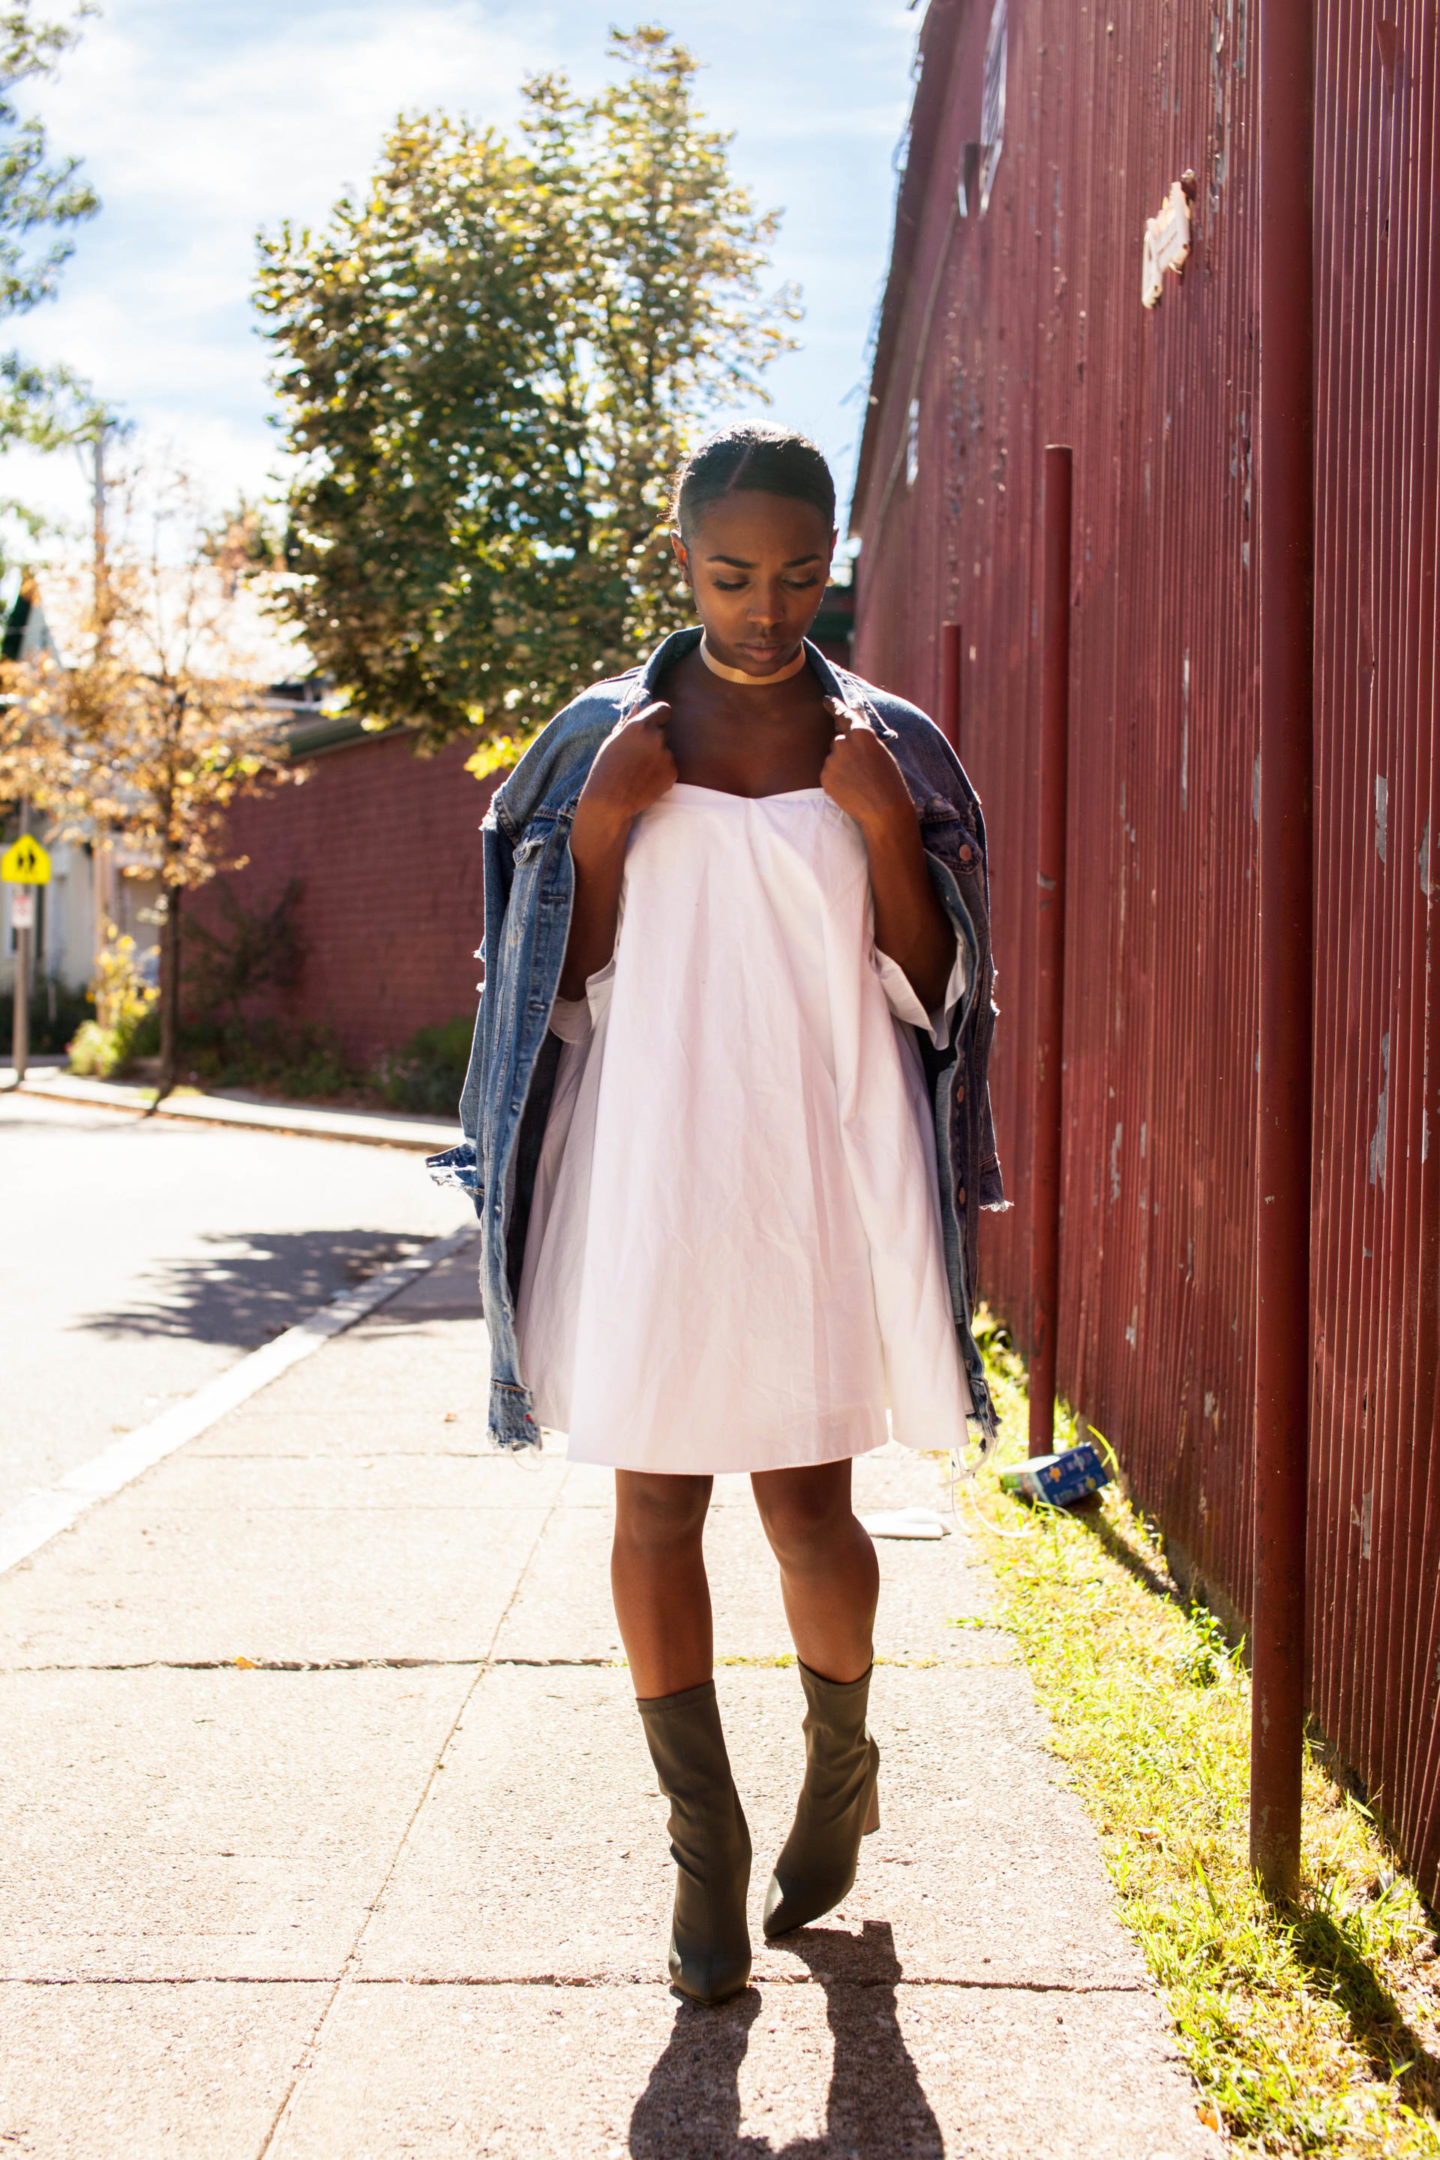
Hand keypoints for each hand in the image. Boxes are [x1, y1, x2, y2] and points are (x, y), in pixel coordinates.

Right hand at [575, 701, 676, 841]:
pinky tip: (645, 782)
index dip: (661, 716)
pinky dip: (661, 774)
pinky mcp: (672, 773)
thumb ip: (630, 724)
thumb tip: (639, 705)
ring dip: (658, 760)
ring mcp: (666, 756)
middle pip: (665, 732)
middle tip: (639, 757)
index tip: (658, 722)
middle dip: (656, 741)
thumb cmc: (606, 770)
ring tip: (638, 773)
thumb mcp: (613, 741)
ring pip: (667, 752)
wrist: (609, 802)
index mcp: (639, 726)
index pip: (663, 709)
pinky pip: (670, 768)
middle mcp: (656, 737)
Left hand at [820, 697, 915, 838]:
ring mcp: (831, 761)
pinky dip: (837, 781)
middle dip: (846, 751)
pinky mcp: (825, 777)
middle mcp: (842, 743)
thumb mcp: (880, 752)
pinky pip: (829, 774)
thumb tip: (848, 734)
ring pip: (833, 759)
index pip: (843, 714)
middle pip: (838, 741)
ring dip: (842, 767)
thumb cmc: (889, 781)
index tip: (825, 700)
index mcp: (861, 732)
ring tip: (859, 782)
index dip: (834, 706)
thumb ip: (862, 740)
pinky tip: (851, 790)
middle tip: (862, 769)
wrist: (884, 810)